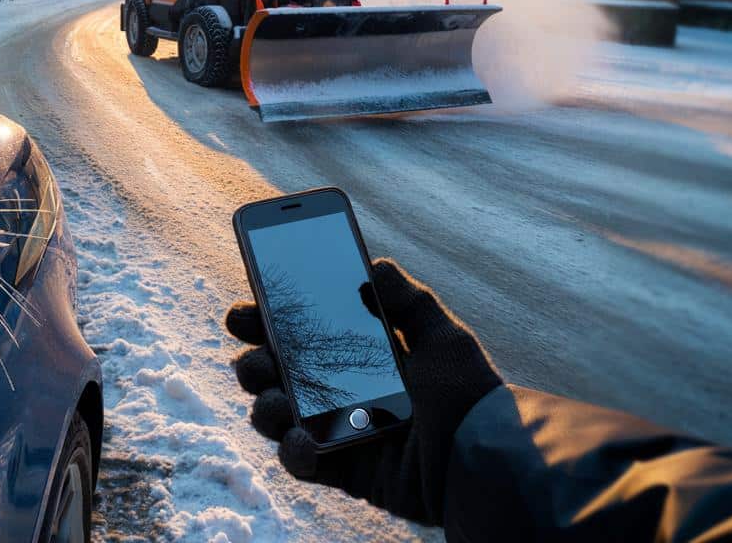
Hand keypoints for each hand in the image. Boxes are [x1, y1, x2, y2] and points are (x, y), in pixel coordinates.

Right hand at [227, 258, 501, 524]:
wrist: (486, 456)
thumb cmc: (468, 393)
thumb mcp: (444, 337)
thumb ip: (409, 301)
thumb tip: (375, 263)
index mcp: (355, 355)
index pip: (298, 334)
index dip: (264, 321)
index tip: (244, 310)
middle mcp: (337, 390)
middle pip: (273, 373)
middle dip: (253, 363)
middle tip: (257, 358)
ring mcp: (334, 430)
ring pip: (275, 415)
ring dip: (265, 404)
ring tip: (278, 399)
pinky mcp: (341, 468)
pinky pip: (299, 461)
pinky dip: (293, 450)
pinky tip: (304, 439)